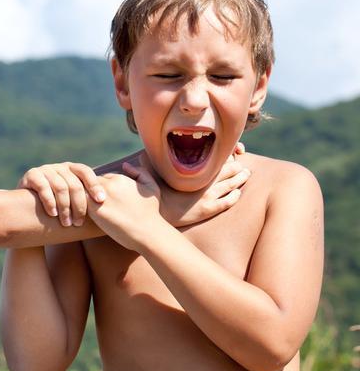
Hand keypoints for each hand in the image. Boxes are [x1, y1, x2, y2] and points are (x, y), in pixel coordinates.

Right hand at [18, 163, 105, 226]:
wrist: (27, 211)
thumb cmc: (57, 209)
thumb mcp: (73, 201)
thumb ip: (87, 198)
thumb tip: (115, 205)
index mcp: (72, 169)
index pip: (86, 172)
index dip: (94, 185)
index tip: (101, 200)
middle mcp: (59, 167)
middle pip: (74, 184)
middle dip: (79, 205)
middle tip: (79, 223)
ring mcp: (45, 170)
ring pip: (60, 187)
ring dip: (65, 207)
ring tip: (66, 223)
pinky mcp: (31, 175)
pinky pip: (43, 187)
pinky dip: (50, 201)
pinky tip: (53, 214)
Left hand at [86, 172, 159, 250]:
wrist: (148, 233)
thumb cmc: (151, 212)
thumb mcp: (151, 187)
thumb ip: (140, 172)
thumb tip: (124, 165)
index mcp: (119, 178)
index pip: (103, 177)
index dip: (103, 187)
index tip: (105, 198)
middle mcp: (108, 185)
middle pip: (91, 183)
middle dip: (92, 191)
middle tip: (93, 202)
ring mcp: (99, 197)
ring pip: (84, 192)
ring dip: (86, 199)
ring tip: (87, 209)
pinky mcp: (94, 211)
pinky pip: (82, 204)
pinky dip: (82, 208)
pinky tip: (86, 216)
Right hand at [125, 143, 249, 227]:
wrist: (156, 218)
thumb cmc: (152, 195)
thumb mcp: (147, 177)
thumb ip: (141, 168)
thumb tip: (125, 164)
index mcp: (194, 171)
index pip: (216, 157)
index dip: (226, 153)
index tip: (231, 152)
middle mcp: (204, 182)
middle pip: (230, 169)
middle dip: (237, 166)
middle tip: (242, 164)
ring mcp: (209, 197)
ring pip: (233, 185)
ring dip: (241, 178)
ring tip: (246, 175)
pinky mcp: (209, 210)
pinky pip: (228, 202)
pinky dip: (235, 196)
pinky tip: (238, 193)